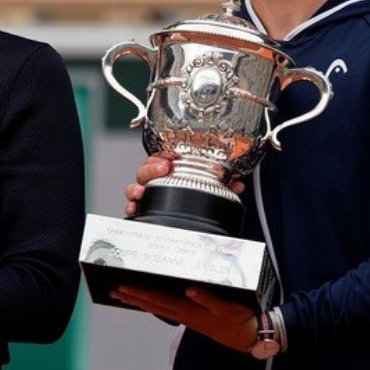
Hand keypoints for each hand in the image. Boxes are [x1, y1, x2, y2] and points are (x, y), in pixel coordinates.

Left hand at [110, 285, 257, 351]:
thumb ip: (208, 298)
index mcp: (189, 310)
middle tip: (113, 291)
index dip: (139, 293)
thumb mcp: (226, 307)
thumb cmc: (239, 319)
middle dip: (132, 297)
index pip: (158, 300)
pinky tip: (148, 303)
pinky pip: (168, 310)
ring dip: (140, 302)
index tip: (122, 288)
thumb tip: (189, 290)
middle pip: (153, 304)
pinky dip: (155, 305)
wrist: (250, 337)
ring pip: (158, 309)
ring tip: (123, 296)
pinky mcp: (193, 318)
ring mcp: (188, 317)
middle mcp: (184, 314)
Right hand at [123, 154, 245, 216]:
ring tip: (141, 191)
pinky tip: (134, 207)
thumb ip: (222, 182)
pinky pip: (132, 206)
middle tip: (163, 169)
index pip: (160, 157)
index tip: (170, 158)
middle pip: (145, 169)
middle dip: (151, 169)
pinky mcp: (144, 209)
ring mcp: (148, 194)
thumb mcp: (210, 184)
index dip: (163, 156)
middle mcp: (155, 180)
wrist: (192, 213)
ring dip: (136, 188)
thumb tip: (238, 183)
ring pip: (135, 186)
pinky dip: (131, 206)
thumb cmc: (195, 191)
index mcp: (169, 169)